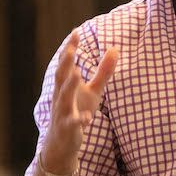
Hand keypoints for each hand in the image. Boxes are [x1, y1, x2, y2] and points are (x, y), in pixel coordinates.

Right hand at [41, 30, 118, 174]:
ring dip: (69, 86)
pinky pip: (73, 123)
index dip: (70, 48)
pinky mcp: (68, 129)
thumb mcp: (93, 92)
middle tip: (71, 48)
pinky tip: (87, 117)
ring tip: (77, 73)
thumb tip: (115, 49)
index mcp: (66, 85)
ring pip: (63, 98)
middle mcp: (61, 96)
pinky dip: (79, 119)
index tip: (76, 32)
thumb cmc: (77, 111)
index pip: (66, 63)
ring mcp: (62, 112)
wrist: (61, 144)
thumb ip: (103, 72)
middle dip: (65, 63)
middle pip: (61, 77)